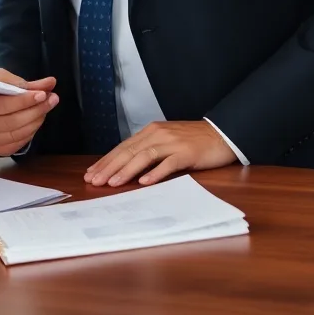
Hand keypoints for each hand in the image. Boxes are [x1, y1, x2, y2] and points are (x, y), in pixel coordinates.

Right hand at [0, 70, 58, 156]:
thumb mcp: (5, 80)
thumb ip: (26, 82)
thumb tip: (50, 82)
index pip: (2, 104)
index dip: (23, 100)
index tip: (42, 94)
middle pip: (12, 120)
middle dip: (36, 109)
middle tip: (52, 99)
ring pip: (18, 132)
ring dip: (37, 119)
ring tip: (46, 107)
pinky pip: (20, 142)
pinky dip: (32, 130)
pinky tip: (36, 119)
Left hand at [84, 120, 237, 187]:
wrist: (221, 133)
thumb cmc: (193, 141)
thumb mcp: (166, 141)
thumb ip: (149, 150)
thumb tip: (127, 166)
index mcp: (150, 132)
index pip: (123, 147)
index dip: (106, 160)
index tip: (92, 173)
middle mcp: (157, 134)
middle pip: (128, 151)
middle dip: (109, 167)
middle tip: (94, 181)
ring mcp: (172, 143)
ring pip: (143, 156)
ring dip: (126, 171)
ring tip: (113, 183)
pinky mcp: (187, 153)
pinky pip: (168, 163)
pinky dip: (155, 173)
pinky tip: (144, 182)